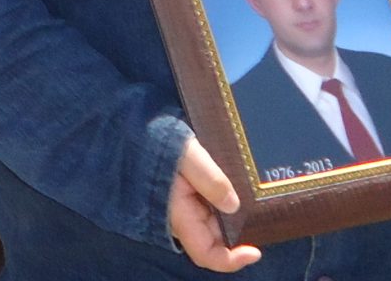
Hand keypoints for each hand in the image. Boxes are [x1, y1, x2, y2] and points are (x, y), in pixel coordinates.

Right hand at [167, 137, 261, 271]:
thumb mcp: (188, 157)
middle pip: (215, 239)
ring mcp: (182, 208)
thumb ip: (210, 180)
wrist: (135, 131)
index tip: (255, 251)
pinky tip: (230, 183)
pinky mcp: (184, 196)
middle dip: (237, 230)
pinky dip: (222, 201)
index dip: (231, 260)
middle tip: (255, 207)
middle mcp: (181, 219)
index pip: (206, 254)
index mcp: (179, 216)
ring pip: (213, 223)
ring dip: (231, 213)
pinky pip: (207, 208)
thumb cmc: (156, 144)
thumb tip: (234, 205)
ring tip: (245, 190)